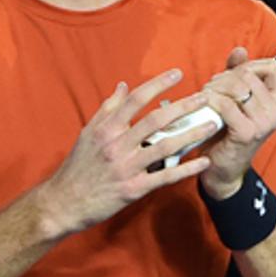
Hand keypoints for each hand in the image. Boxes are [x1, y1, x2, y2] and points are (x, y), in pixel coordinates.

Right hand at [36, 69, 217, 239]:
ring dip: (191, 134)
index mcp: (105, 129)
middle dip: (183, 106)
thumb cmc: (77, 167)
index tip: (177, 74)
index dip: (157, 84)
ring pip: (165, 146)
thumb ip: (107, 109)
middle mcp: (116, 145)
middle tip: (205, 98)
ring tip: (211, 125)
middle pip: (155, 120)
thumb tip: (123, 86)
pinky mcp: (133, 189)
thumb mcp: (88, 133)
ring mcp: (125, 167)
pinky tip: (203, 162)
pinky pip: (165, 176)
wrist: (64, 202)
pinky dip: (186, 169)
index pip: (135, 99)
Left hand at [195, 47, 275, 199]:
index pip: (270, 66)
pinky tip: (204, 106)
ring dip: (215, 88)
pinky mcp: (248, 132)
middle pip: (248, 74)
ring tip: (206, 97)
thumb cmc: (227, 130)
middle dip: (223, 78)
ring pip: (237, 86)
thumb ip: (238, 73)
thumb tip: (239, 50)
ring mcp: (265, 122)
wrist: (222, 166)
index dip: (246, 66)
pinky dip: (210, 101)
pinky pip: (225, 104)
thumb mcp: (236, 98)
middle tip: (211, 89)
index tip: (231, 76)